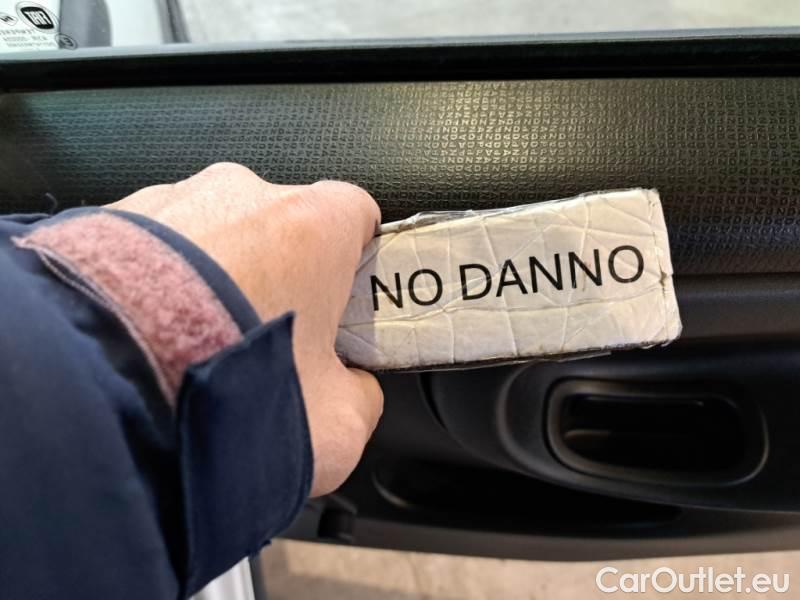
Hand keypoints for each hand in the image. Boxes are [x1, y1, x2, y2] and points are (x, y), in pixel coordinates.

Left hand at [109, 163, 383, 496]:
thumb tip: (354, 392)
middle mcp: (245, 195)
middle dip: (282, 273)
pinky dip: (160, 280)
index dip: (357, 258)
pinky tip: (150, 333)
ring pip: (215, 231)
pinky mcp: (113, 218)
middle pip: (284, 223)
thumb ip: (360, 398)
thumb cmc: (224, 388)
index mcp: (315, 225)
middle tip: (270, 336)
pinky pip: (155, 244)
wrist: (101, 384)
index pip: (359, 214)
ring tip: (196, 341)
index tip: (347, 300)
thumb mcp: (333, 427)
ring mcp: (176, 198)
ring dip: (216, 274)